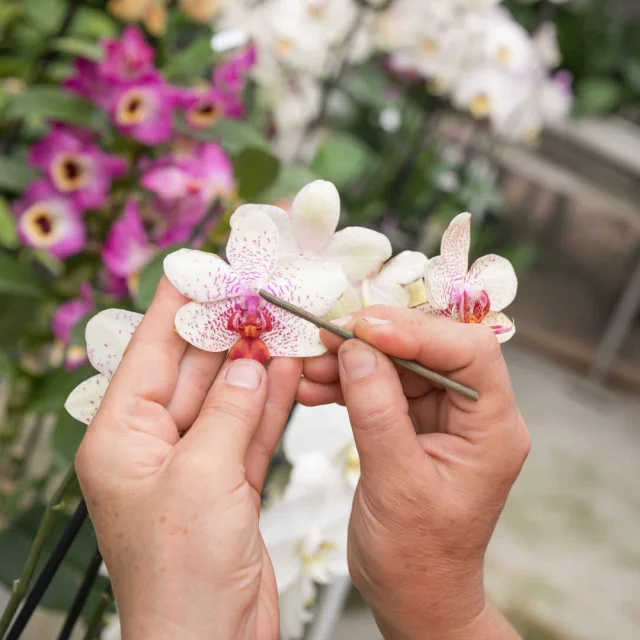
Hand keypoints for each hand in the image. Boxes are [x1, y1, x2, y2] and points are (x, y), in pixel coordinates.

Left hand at [75, 278, 300, 639]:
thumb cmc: (181, 576)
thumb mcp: (201, 476)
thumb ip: (228, 410)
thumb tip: (251, 365)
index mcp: (121, 439)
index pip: (150, 352)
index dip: (176, 306)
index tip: (201, 266)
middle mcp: (154, 446)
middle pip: (193, 369)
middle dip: (225, 329)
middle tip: (256, 289)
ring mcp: (195, 463)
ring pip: (227, 395)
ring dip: (255, 360)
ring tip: (280, 319)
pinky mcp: (229, 481)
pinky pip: (249, 426)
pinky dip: (270, 399)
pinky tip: (288, 367)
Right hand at [298, 306, 529, 639]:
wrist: (413, 594)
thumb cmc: (417, 556)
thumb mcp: (396, 482)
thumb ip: (376, 410)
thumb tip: (356, 350)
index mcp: (492, 429)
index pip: (469, 352)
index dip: (418, 331)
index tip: (364, 329)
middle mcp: (474, 414)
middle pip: (430, 350)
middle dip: (376, 341)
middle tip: (327, 337)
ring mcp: (443, 417)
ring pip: (399, 365)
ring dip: (353, 361)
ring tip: (310, 368)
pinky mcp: (414, 424)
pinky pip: (381, 388)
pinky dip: (347, 384)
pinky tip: (315, 388)